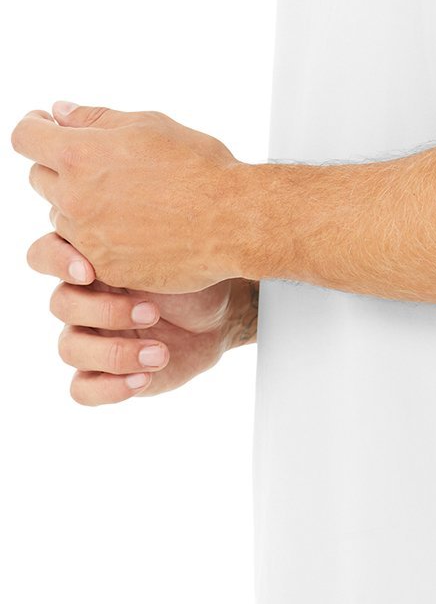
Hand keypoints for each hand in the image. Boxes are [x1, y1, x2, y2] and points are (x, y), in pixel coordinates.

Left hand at [10, 103, 244, 291]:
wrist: (234, 222)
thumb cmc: (199, 169)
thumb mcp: (149, 126)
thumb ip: (95, 119)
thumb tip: (60, 113)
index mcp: (80, 156)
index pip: (25, 137)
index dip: (35, 129)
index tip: (47, 129)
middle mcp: (74, 199)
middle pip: (39, 178)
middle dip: (62, 167)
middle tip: (103, 166)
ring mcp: (87, 238)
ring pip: (63, 216)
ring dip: (82, 206)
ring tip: (131, 200)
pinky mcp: (106, 268)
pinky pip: (86, 249)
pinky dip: (104, 238)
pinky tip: (140, 227)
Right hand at [26, 231, 258, 405]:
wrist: (222, 311)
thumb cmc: (195, 270)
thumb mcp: (176, 246)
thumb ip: (144, 233)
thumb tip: (130, 215)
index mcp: (91, 260)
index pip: (45, 255)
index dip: (57, 262)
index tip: (91, 270)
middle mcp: (84, 298)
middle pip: (60, 304)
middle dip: (105, 310)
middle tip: (152, 311)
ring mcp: (92, 336)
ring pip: (69, 348)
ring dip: (114, 352)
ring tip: (160, 351)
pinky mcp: (105, 372)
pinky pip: (82, 388)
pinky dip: (109, 387)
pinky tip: (144, 377)